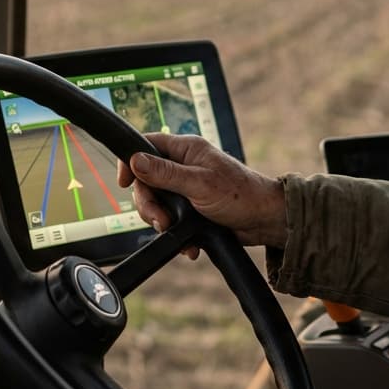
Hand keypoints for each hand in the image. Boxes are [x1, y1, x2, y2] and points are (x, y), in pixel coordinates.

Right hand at [116, 133, 287, 258]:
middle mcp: (183, 166)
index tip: (123, 183)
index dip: (130, 161)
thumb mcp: (199, 183)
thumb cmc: (240, 195)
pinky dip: (176, 233)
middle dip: (149, 204)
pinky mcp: (191, 209)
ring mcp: (186, 188)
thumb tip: (135, 160)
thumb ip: (166, 173)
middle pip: (146, 181)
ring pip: (156, 203)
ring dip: (161, 222)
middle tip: (160, 221)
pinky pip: (171, 220)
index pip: (146, 145)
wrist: (264, 221)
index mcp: (185, 150)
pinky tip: (189, 243)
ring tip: (175, 232)